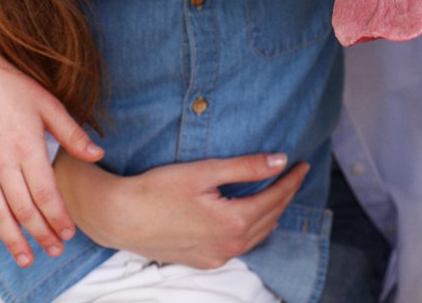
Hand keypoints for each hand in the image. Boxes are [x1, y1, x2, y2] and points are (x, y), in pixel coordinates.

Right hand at [0, 34, 103, 266]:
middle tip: (55, 251)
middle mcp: (0, 161)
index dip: (57, 217)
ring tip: (26, 258)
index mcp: (25, 146)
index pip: (45, 192)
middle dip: (40, 234)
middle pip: (22, 209)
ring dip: (12, 239)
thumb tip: (98, 154)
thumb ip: (72, 134)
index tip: (70, 233)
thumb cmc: (13, 85)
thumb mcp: (48, 104)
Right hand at [55, 153, 308, 268]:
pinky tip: (251, 220)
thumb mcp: (205, 172)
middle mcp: (229, 245)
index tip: (302, 164)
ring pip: (256, 236)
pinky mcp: (201, 261)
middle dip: (285, 195)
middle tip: (295, 174)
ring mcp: (215, 257)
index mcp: (234, 222)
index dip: (292, 180)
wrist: (119, 217)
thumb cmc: (158, 190)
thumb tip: (281, 161)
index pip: (275, 198)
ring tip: (279, 193)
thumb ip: (246, 168)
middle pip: (270, 218)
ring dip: (271, 214)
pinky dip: (252, 231)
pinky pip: (238, 247)